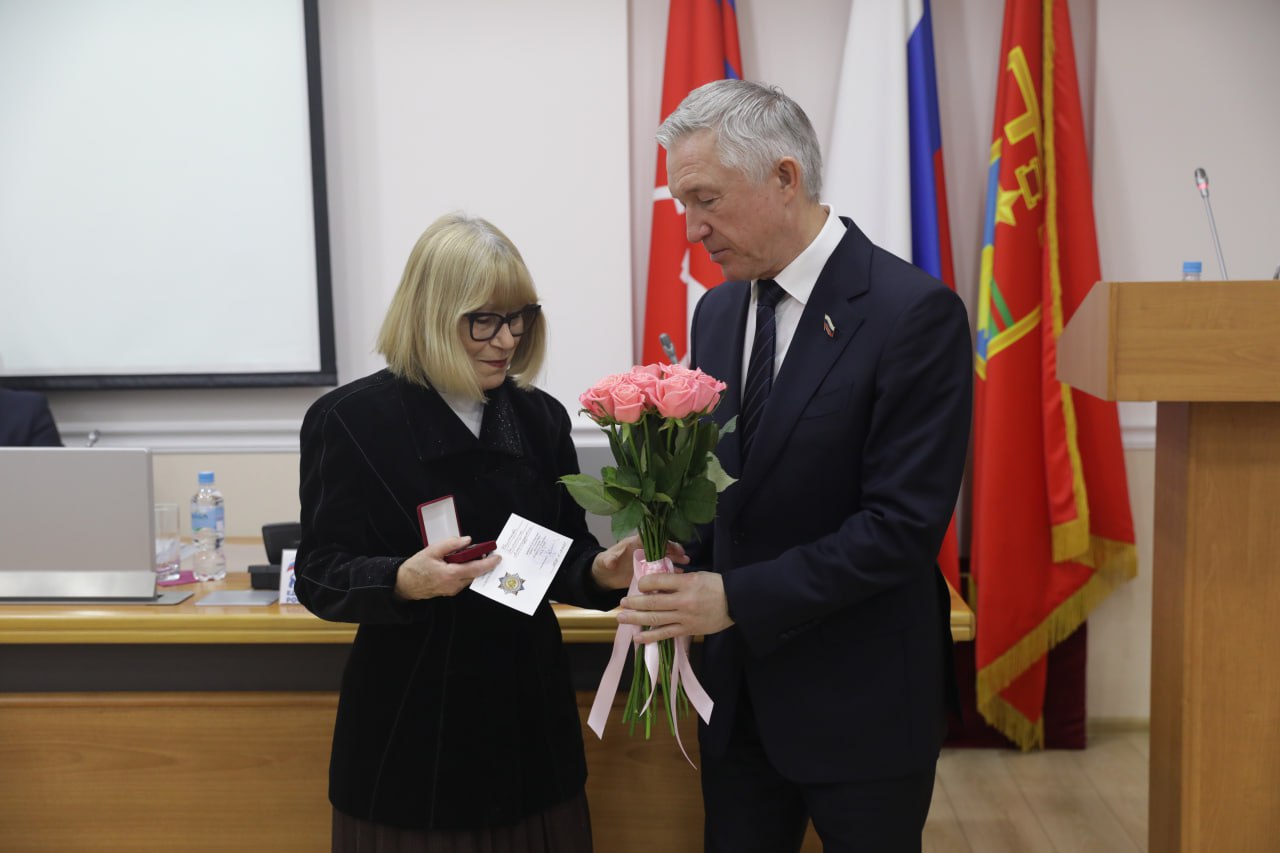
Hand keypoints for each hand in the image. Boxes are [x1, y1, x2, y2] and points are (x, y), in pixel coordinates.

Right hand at [394, 536, 499, 600]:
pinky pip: (463, 580)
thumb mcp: (431, 550)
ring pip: (470, 577)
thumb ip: (451, 544)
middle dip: (484, 563)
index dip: (489, 563)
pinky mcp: (450, 591)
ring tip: (472, 555)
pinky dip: (466, 571)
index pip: (476, 569)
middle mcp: (454, 584)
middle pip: (475, 573)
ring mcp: (453, 589)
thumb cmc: (416, 567)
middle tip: (488, 552)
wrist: (405, 584)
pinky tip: (462, 563)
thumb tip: (467, 540)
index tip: (498, 557)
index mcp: (450, 574)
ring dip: (474, 567)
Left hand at [590, 534, 689, 589]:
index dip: (665, 542)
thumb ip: (609, 559)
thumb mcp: (605, 560)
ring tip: (686, 566)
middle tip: (685, 557)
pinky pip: (661, 571)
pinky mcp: (648, 573)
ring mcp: (647, 562)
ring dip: (675, 561)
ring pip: (664, 558)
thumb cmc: (604, 563)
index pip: (653, 539)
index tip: (675, 548)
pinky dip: (670, 573)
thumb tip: (610, 562)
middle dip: (674, 551)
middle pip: (662, 548)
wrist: (603, 576)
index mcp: (636, 543)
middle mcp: (644, 551)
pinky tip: (679, 576)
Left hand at [615, 570, 731, 641]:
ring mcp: (685, 617)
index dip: (644, 583)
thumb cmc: (716, 586)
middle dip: (634, 602)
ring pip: (655, 619)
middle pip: (652, 602)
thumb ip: (677, 581)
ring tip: (621, 618)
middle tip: (621, 603)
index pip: (658, 581)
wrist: (737, 603)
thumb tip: (656, 584)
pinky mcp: (687, 630)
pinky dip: (650, 637)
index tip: (639, 585)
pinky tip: (638, 638)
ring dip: (636, 619)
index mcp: (686, 583)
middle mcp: (683, 601)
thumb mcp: (697, 576)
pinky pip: (666, 634)